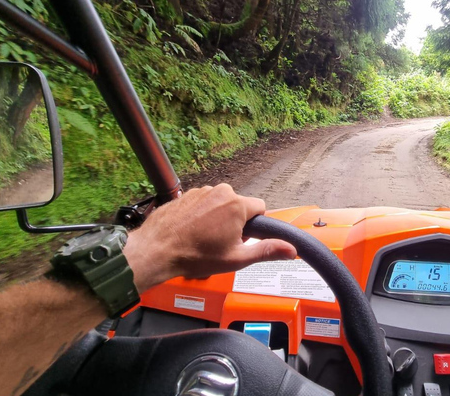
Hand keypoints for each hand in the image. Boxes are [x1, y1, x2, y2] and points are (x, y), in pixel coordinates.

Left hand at [124, 184, 296, 291]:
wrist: (157, 250)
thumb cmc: (195, 256)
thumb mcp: (237, 258)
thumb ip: (267, 251)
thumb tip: (292, 250)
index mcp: (237, 205)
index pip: (260, 207)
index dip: (255, 225)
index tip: (243, 238)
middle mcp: (220, 192)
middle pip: (239, 205)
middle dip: (235, 222)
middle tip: (222, 242)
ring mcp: (201, 191)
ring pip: (220, 203)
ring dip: (217, 217)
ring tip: (204, 238)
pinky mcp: (186, 194)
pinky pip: (203, 202)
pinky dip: (201, 215)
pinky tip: (192, 231)